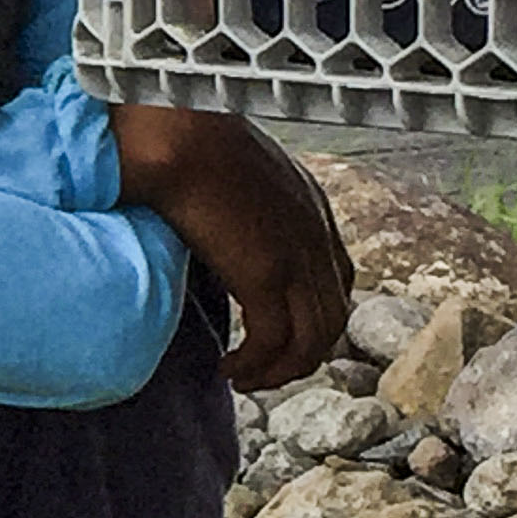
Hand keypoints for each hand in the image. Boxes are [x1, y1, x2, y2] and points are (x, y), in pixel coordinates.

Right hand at [110, 104, 353, 387]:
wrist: (178, 138)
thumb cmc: (186, 142)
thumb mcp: (233, 169)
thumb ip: (239, 196)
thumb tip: (211, 215)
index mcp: (311, 208)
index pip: (337, 278)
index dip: (313, 315)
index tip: (278, 332)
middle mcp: (317, 236)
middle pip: (333, 319)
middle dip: (301, 355)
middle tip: (263, 370)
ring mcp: (297, 258)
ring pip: (313, 340)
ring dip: (280, 370)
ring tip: (245, 379)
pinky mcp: (267, 276)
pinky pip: (274, 342)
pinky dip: (256, 366)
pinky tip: (229, 368)